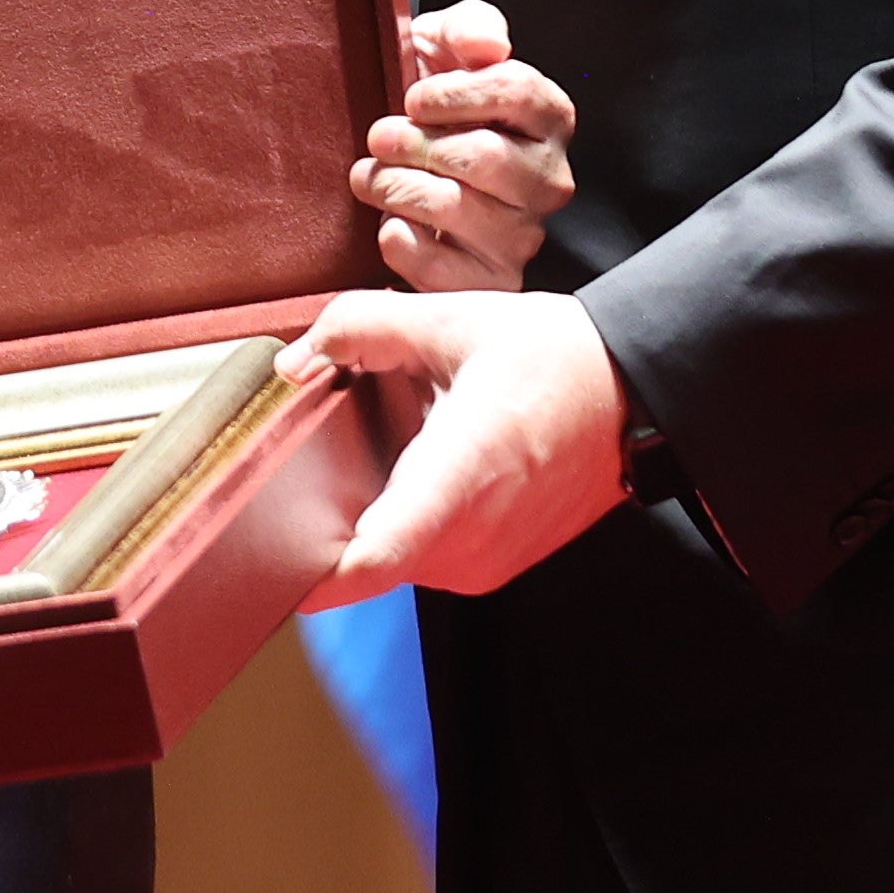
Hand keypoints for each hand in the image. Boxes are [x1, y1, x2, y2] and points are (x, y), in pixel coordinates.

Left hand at [287, 287, 633, 604]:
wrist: (635, 395)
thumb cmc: (552, 358)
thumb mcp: (452, 321)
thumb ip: (359, 327)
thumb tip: (293, 362)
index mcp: (461, 473)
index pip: (372, 558)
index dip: (305, 571)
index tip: (258, 551)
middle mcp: (472, 538)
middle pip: (362, 560)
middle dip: (320, 523)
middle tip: (301, 467)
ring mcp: (486, 564)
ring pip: (389, 562)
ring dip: (365, 522)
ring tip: (374, 457)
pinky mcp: (494, 570)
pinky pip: (421, 559)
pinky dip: (402, 526)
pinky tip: (414, 470)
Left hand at [352, 0, 573, 290]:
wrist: (413, 162)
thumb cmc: (438, 99)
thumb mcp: (450, 42)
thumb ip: (470, 28)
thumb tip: (485, 46)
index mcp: (550, 117)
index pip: (516, 93)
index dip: (454, 94)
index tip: (414, 99)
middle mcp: (549, 181)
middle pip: (486, 158)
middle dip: (416, 144)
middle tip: (380, 136)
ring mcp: (523, 236)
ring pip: (456, 210)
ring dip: (395, 187)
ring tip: (370, 175)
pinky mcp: (489, 282)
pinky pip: (439, 267)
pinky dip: (399, 240)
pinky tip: (391, 221)